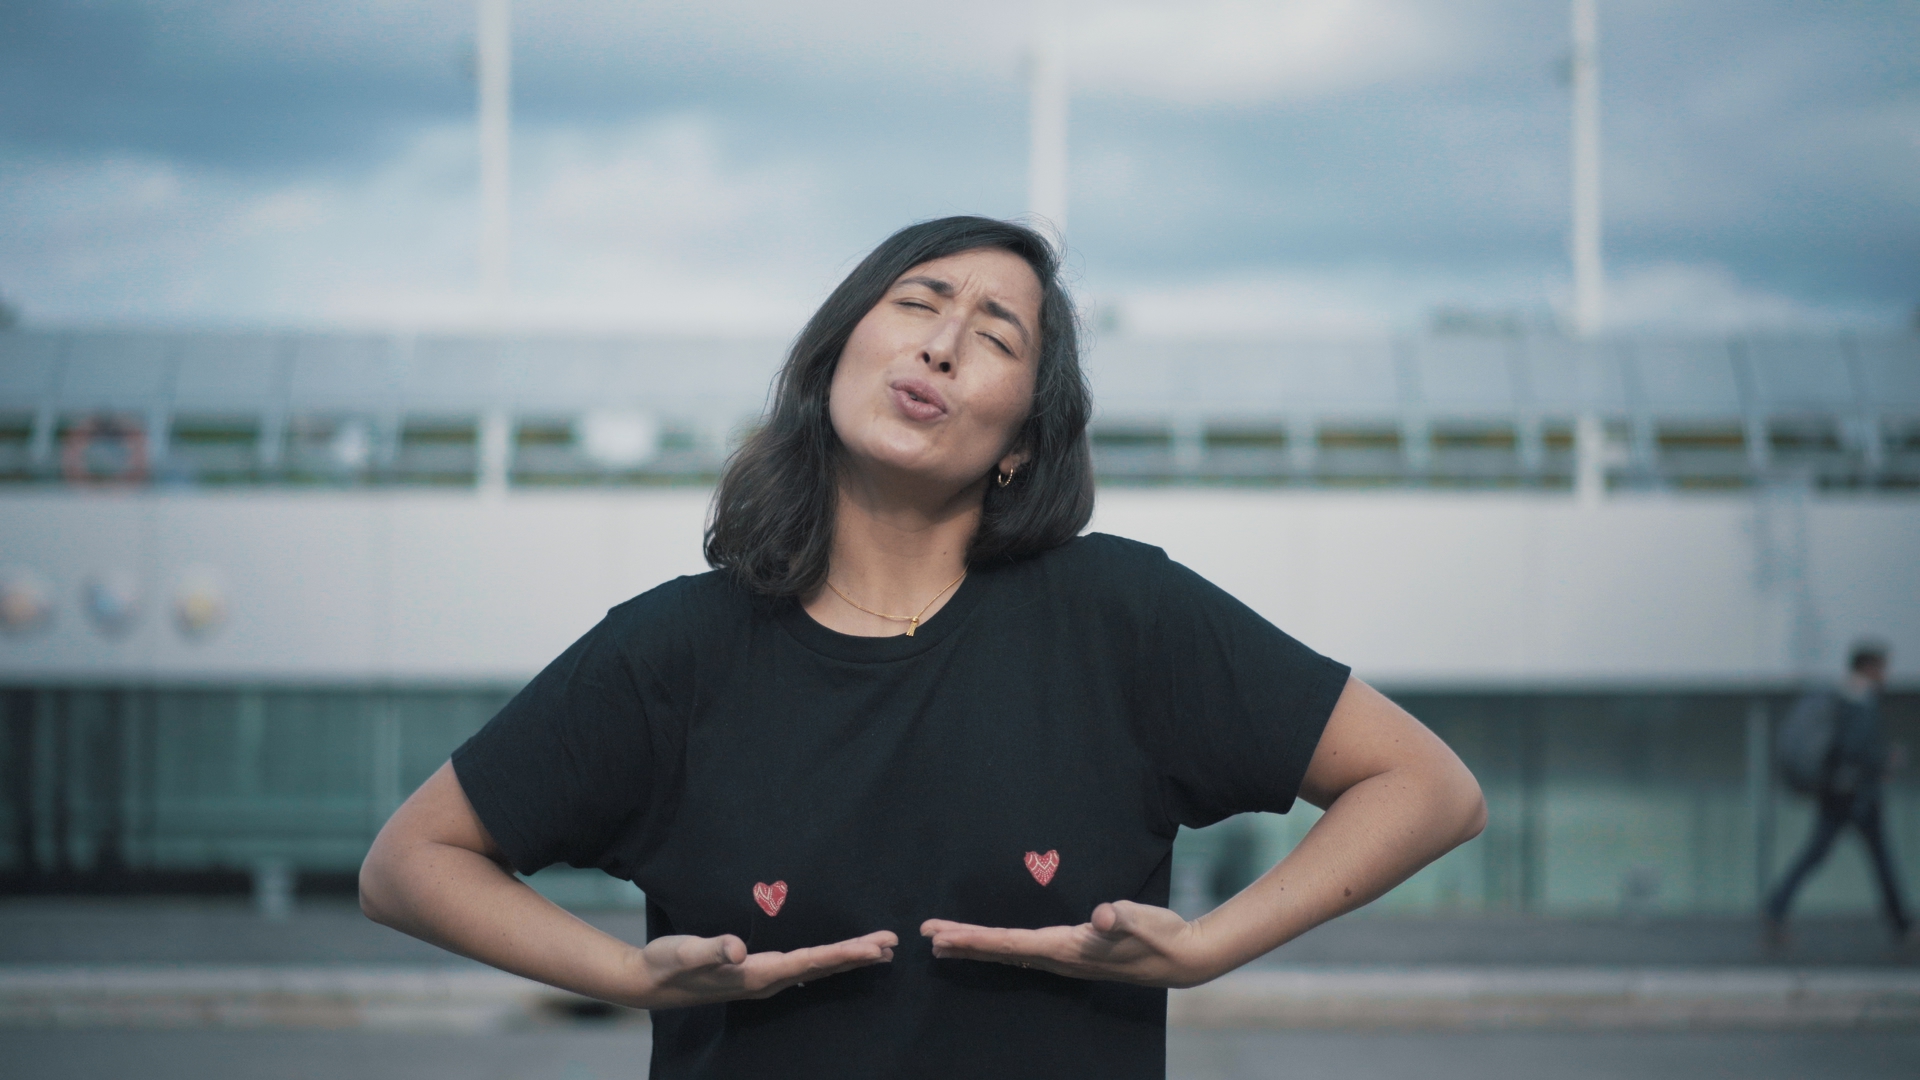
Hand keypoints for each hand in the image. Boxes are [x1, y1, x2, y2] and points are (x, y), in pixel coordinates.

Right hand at [627, 929, 896, 1008]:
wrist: (650, 982)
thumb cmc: (668, 961)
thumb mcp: (685, 951)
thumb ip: (711, 949)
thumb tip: (735, 949)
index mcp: (758, 974)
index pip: (811, 962)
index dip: (845, 953)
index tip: (875, 947)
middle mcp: (767, 981)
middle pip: (823, 967)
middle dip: (858, 957)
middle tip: (893, 944)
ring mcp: (764, 980)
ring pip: (816, 969)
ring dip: (847, 959)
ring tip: (879, 952)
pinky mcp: (757, 975)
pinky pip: (804, 968)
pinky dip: (827, 961)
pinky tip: (836, 960)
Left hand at [921, 902, 1220, 988]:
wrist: (1184, 958)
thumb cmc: (1161, 934)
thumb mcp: (1143, 919)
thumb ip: (1122, 917)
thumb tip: (1104, 917)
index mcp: (1067, 948)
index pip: (1009, 943)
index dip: (973, 938)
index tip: (941, 934)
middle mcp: (1060, 958)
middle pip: (1001, 950)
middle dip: (963, 942)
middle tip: (926, 935)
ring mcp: (1066, 959)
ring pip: (1010, 953)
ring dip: (977, 946)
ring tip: (946, 942)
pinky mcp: (1074, 954)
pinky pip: (1026, 952)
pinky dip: (1001, 947)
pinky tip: (994, 947)